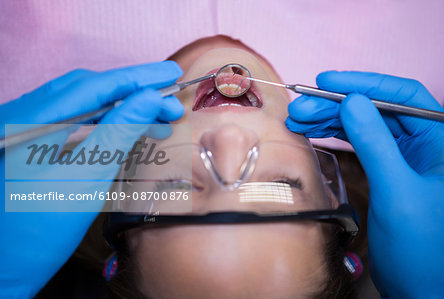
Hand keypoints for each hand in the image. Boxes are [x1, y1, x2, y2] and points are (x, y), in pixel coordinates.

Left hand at [0, 61, 183, 297]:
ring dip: (125, 110)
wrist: (7, 270)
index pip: (93, 86)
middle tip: (171, 100)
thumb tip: (150, 98)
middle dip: (134, 93)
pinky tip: (134, 129)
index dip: (137, 78)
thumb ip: (118, 132)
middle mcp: (25, 118)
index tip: (171, 73)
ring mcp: (30, 132)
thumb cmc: (40, 231)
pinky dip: (110, 125)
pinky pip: (79, 125)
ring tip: (161, 118)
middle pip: (89, 91)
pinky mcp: (38, 147)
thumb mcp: (85, 178)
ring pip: (86, 108)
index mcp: (28, 121)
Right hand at [286, 71, 443, 297]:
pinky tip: (313, 134)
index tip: (327, 81)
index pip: (402, 96)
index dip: (364, 82)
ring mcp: (401, 158)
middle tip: (300, 107)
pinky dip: (333, 137)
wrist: (420, 287)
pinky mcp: (384, 171)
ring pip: (362, 125)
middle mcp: (421, 144)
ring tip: (298, 119)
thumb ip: (375, 143)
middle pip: (375, 109)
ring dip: (329, 120)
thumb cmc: (423, 247)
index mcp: (439, 142)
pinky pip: (357, 144)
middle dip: (335, 105)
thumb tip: (352, 101)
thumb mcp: (397, 191)